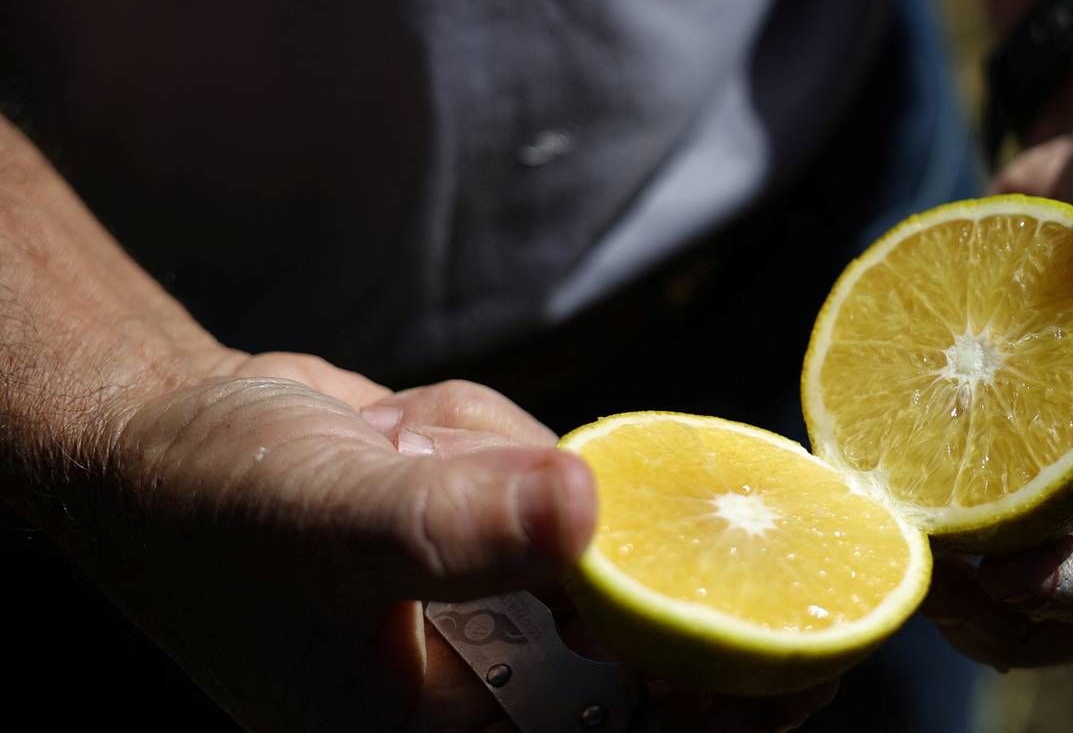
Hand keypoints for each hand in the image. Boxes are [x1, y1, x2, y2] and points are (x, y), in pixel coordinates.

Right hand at [69, 354, 831, 731]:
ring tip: (636, 516)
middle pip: (633, 711)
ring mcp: (487, 637)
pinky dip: (586, 504)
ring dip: (646, 563)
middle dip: (720, 667)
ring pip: (619, 627)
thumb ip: (452, 522)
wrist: (175, 448)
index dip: (703, 731)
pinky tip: (493, 461)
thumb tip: (588, 504)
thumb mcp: (327, 514)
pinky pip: (577, 554)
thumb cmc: (220, 503)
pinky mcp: (493, 570)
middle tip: (817, 621)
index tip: (795, 679)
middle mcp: (470, 707)